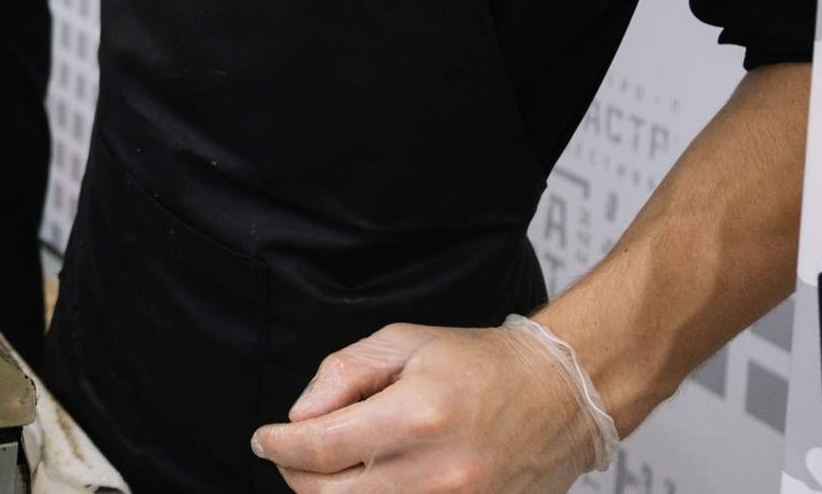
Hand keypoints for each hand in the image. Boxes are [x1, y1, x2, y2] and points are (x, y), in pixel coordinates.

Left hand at [250, 322, 603, 492]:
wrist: (558, 396)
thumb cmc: (482, 364)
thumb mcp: (405, 342)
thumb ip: (345, 373)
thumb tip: (299, 415)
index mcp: (418, 415)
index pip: (321, 447)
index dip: (278, 445)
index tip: (263, 437)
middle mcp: (437, 472)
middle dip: (295, 473)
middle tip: (287, 452)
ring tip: (327, 466)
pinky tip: (363, 484)